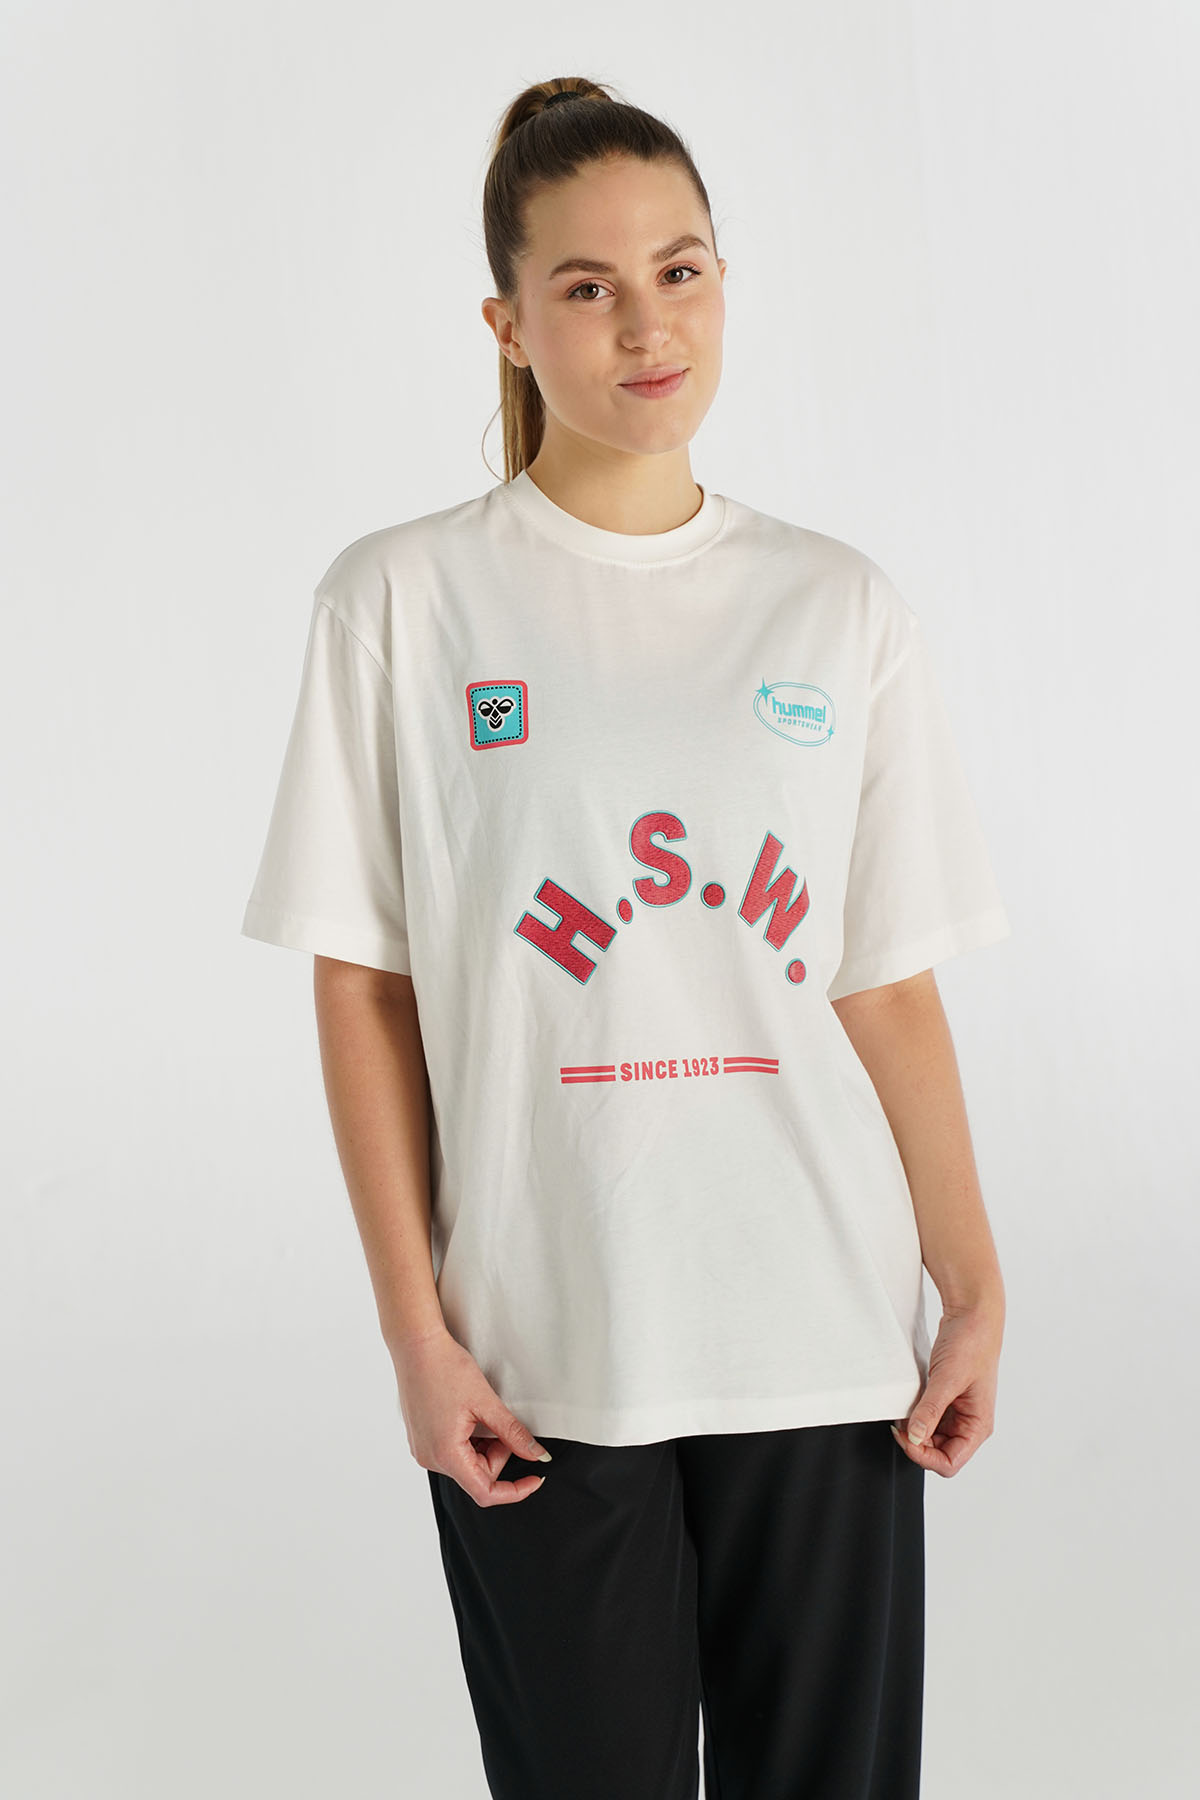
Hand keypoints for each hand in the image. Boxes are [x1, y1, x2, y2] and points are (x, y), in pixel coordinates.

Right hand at [391, 1326, 552, 1506]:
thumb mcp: (487, 1402)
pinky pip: (452, 1452)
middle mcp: (430, 1458)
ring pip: (466, 1463)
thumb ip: (514, 1434)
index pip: (485, 1493)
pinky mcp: (421, 1440)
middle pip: (478, 1475)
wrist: (416, 1345)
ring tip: (479, 1411)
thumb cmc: (445, 1368)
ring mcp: (422, 1450)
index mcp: (446, 1455)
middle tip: (499, 1421)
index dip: (514, 1490)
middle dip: (498, 1453)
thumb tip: (536, 1455)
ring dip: (483, 1445)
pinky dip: (468, 1440)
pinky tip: (466, 1413)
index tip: (534, 1479)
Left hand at [891, 1300, 1002, 1476]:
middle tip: (898, 1424)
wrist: (973, 1314)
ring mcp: (958, 1411)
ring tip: (903, 1412)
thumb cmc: (972, 1344)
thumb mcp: (948, 1379)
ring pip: (931, 1437)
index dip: (924, 1456)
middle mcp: (969, 1423)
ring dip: (914, 1430)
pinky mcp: (947, 1398)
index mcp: (978, 1426)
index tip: (905, 1437)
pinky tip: (909, 1403)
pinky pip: (928, 1417)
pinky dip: (916, 1415)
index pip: (949, 1463)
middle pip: (938, 1453)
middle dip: (916, 1443)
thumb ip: (931, 1411)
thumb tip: (915, 1438)